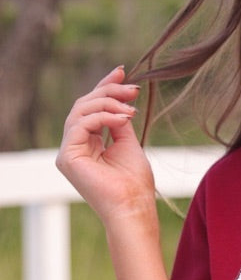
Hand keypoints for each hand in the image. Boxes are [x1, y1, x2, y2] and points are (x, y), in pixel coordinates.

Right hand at [56, 66, 153, 227]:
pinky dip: (103, 117)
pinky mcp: (67, 157)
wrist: (133, 207)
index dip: (104, 87)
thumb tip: (120, 100)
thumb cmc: (135, 183)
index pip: (91, 108)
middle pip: (84, 105)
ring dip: (108, 104)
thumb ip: (119, 122)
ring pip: (81, 111)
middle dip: (109, 92)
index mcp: (87, 144)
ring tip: (131, 110)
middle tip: (132, 89)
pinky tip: (122, 119)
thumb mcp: (128, 143)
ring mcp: (68, 152)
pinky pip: (81, 124)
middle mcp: (74, 146)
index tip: (122, 71)